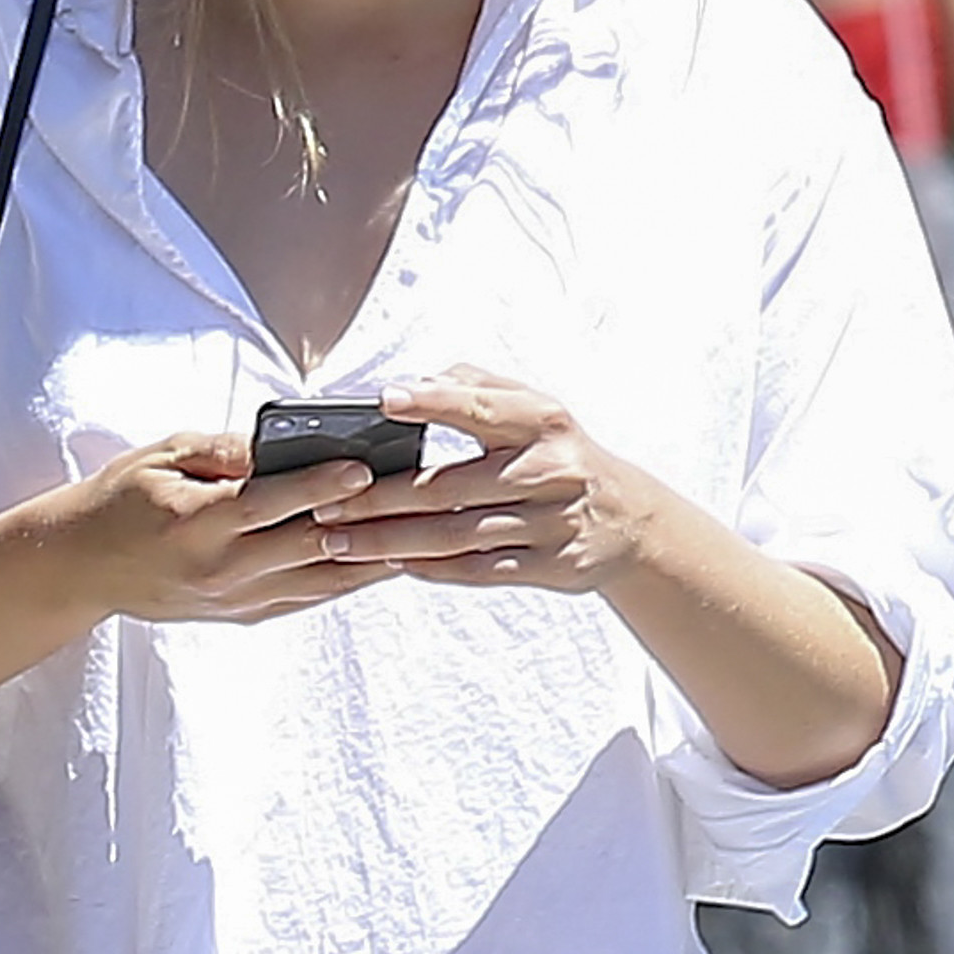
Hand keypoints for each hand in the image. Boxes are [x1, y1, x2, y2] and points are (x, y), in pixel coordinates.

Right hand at [66, 430, 395, 625]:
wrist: (82, 568)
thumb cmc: (121, 499)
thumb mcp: (162, 456)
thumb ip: (223, 450)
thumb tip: (280, 441)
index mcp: (197, 523)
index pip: (271, 503)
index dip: (320, 485)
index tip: (363, 467)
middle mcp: (221, 569)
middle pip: (308, 544)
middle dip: (365, 521)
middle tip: (414, 498)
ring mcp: (235, 599)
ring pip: (320, 580)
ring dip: (372, 558)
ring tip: (421, 534)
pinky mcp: (243, 614)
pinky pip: (307, 597)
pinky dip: (348, 579)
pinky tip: (385, 561)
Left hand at [304, 370, 647, 593]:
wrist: (628, 521)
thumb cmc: (559, 454)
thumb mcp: (535, 409)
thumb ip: (476, 387)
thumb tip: (416, 381)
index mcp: (544, 420)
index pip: (481, 407)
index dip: (432, 403)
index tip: (383, 401)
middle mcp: (551, 470)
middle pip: (450, 488)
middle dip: (380, 499)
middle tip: (325, 503)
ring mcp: (553, 523)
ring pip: (457, 536)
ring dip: (391, 541)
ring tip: (337, 541)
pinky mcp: (552, 567)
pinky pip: (480, 572)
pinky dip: (432, 569)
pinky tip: (391, 564)